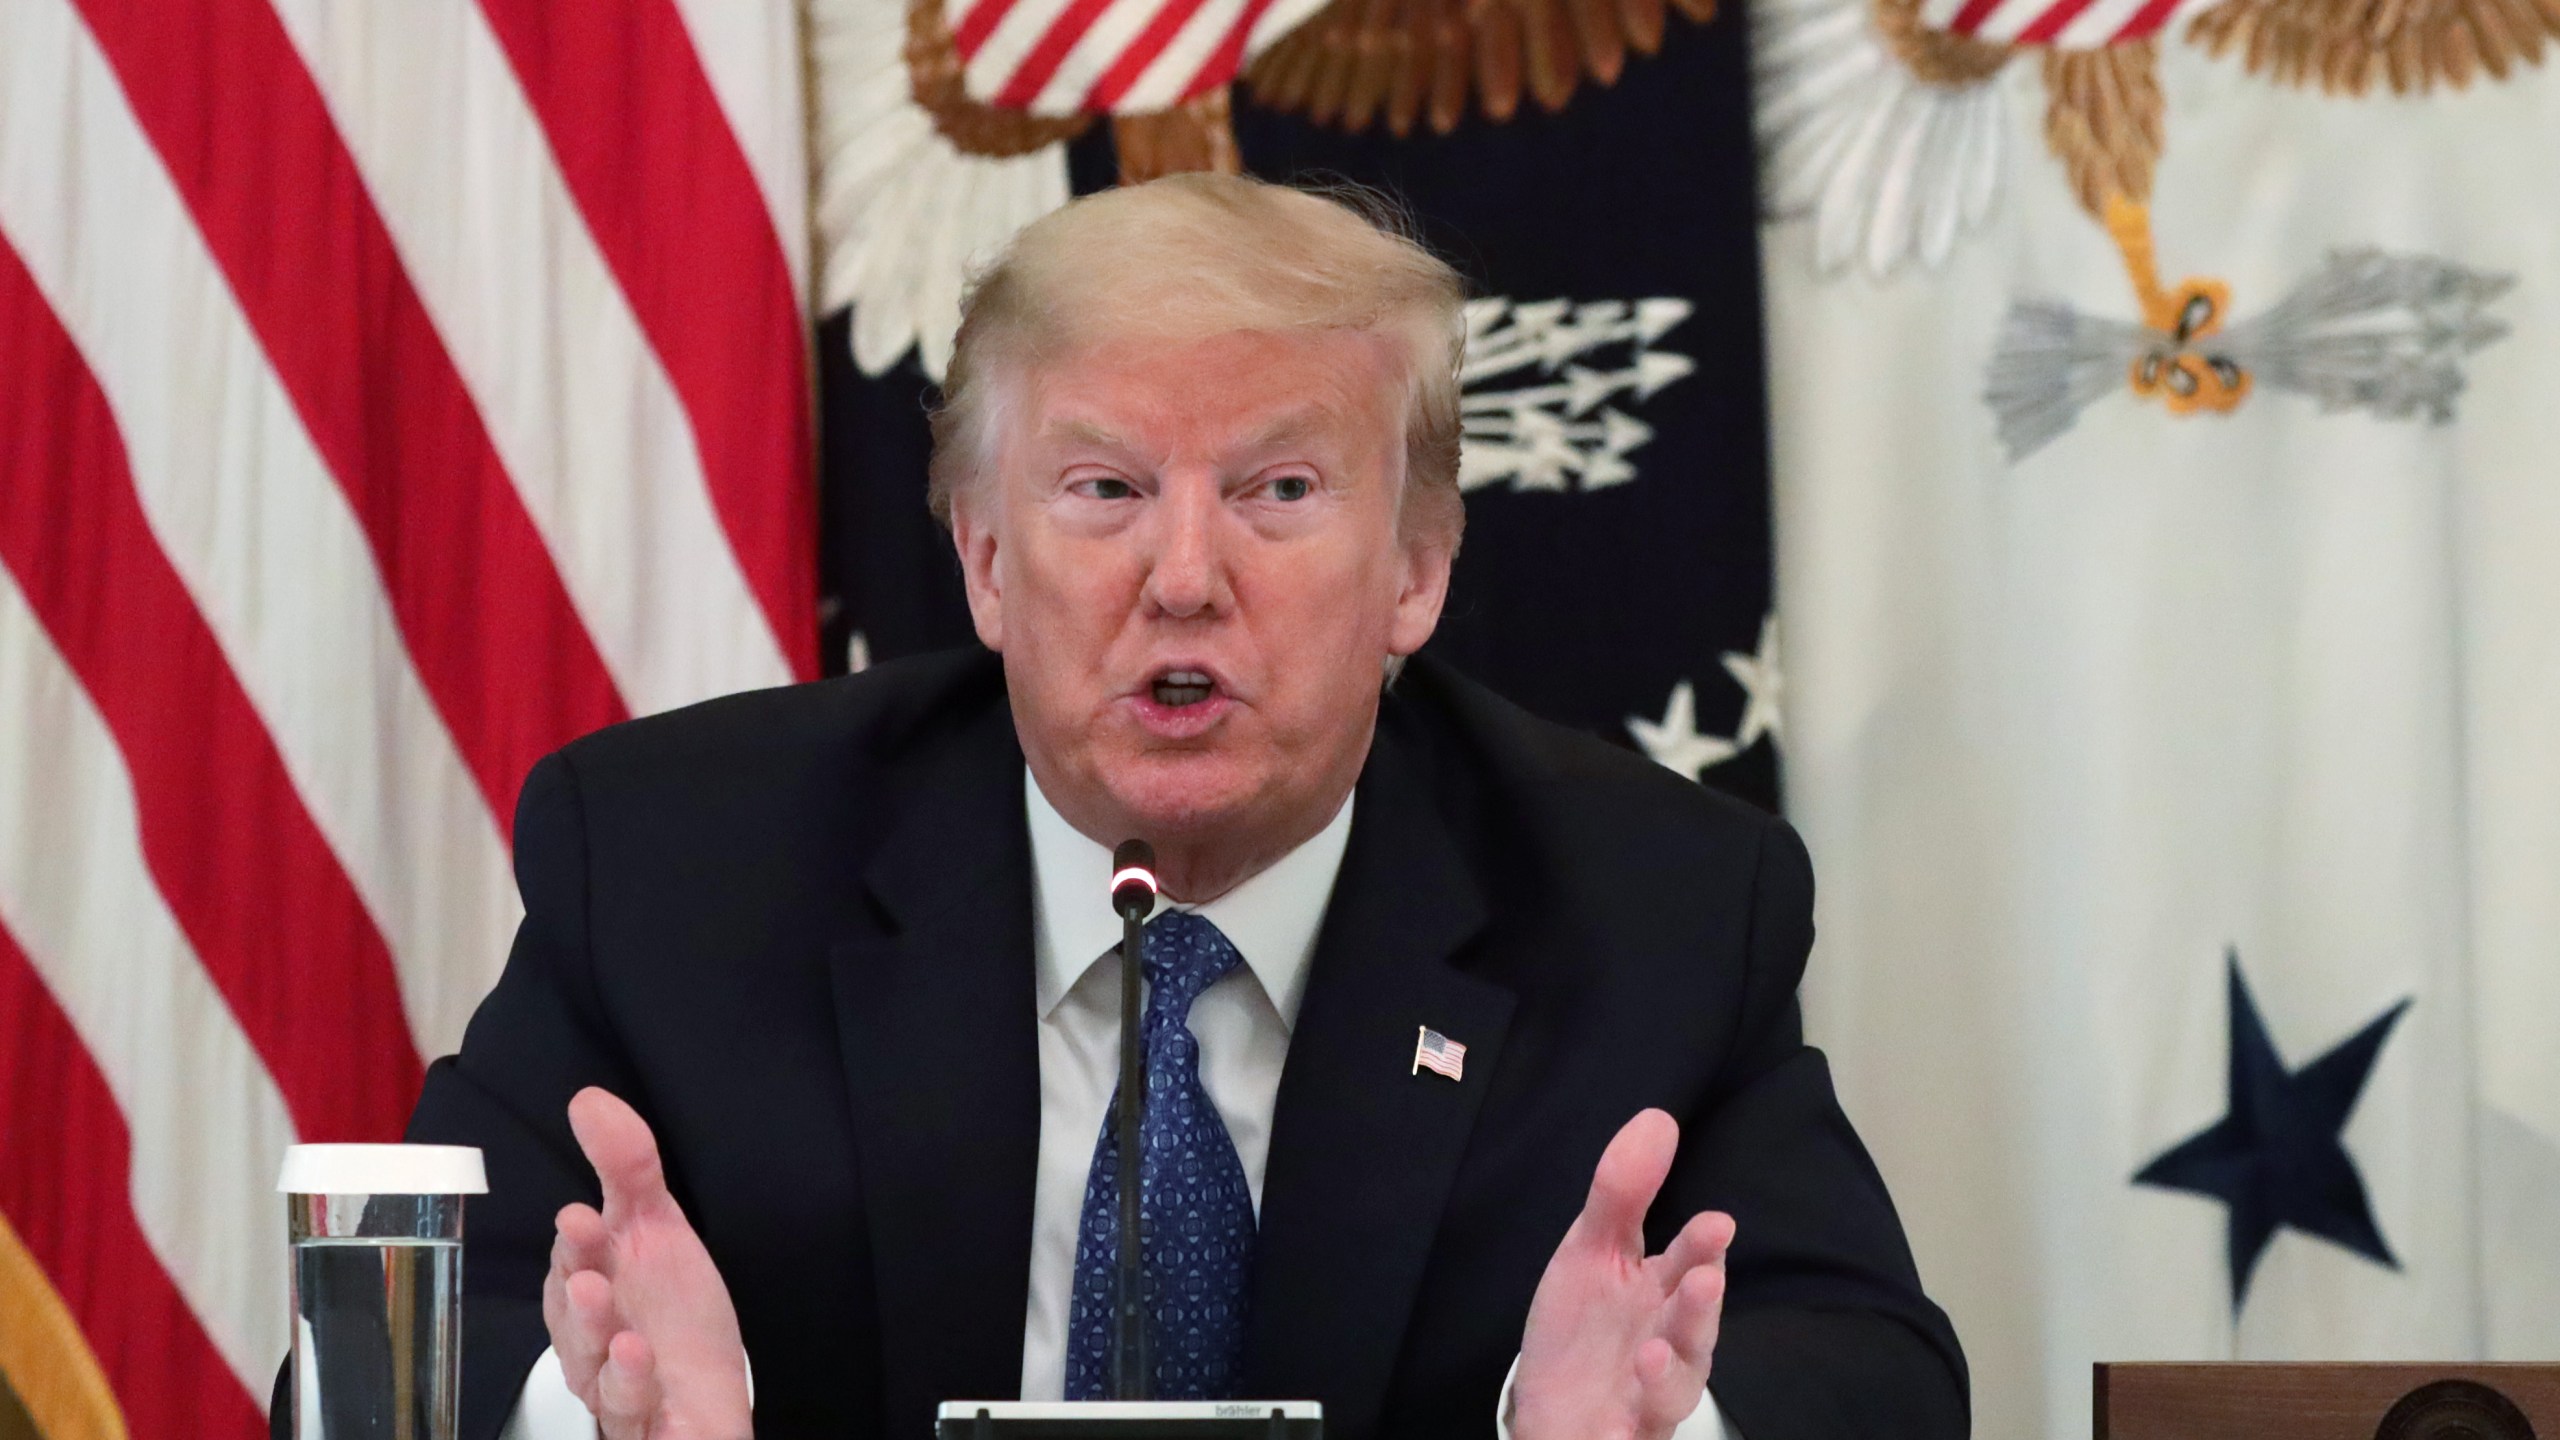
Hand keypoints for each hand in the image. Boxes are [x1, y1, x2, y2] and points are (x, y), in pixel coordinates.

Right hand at [544, 1087, 752, 1439]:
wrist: (704, 1396)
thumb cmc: (673, 1314)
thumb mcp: (657, 1227)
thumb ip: (626, 1165)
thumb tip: (588, 1099)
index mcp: (590, 1289)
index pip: (574, 1263)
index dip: (577, 1246)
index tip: (582, 1220)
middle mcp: (592, 1341)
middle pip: (576, 1321)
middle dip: (579, 1299)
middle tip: (588, 1275)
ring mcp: (613, 1388)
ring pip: (596, 1372)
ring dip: (601, 1347)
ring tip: (619, 1329)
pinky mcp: (640, 1424)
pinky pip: (629, 1414)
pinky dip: (633, 1390)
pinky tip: (642, 1363)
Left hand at [1511, 1110, 1733, 1439]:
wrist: (1552, 1410)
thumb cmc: (1585, 1327)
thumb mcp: (1591, 1252)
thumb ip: (1623, 1192)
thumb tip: (1659, 1116)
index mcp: (1661, 1293)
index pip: (1690, 1264)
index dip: (1702, 1247)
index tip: (1716, 1224)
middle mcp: (1668, 1345)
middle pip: (1692, 1330)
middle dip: (1697, 1308)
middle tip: (1703, 1281)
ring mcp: (1648, 1396)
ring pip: (1672, 1388)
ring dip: (1669, 1371)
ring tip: (1653, 1353)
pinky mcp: (1626, 1435)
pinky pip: (1634, 1435)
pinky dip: (1630, 1427)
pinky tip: (1619, 1412)